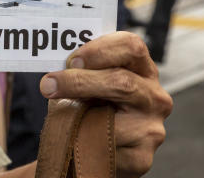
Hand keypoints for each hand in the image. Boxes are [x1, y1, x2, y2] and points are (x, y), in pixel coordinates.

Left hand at [40, 32, 172, 177]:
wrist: (92, 151)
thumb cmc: (89, 108)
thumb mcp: (85, 84)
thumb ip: (77, 73)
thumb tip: (53, 78)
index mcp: (141, 69)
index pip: (131, 46)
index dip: (100, 50)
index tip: (72, 61)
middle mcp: (154, 96)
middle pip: (122, 81)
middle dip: (80, 81)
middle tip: (49, 85)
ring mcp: (152, 128)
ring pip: (113, 119)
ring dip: (78, 116)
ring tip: (60, 116)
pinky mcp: (142, 156)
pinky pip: (107, 147)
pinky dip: (84, 143)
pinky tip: (76, 140)